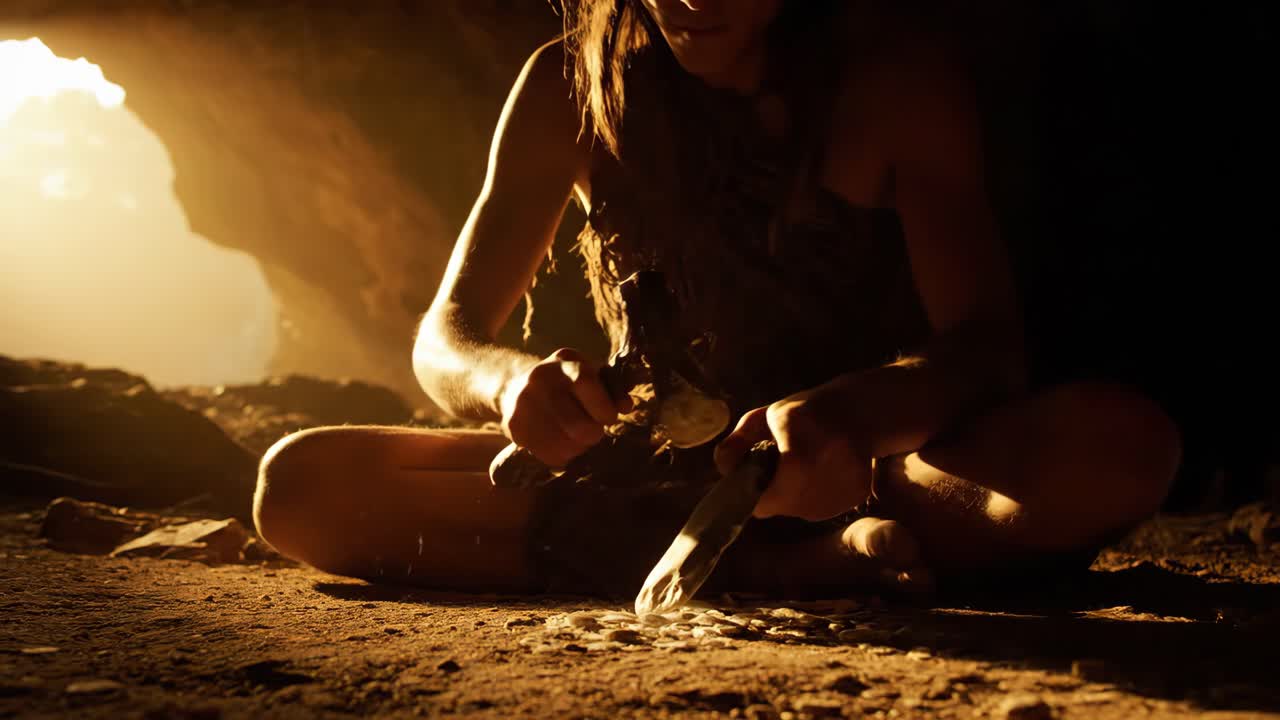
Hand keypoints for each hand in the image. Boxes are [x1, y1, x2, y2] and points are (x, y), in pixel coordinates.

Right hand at [499, 348, 630, 467]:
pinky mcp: (513, 427)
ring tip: (578, 438)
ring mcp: (523, 404)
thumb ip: (612, 388)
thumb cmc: (565, 383)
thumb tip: (626, 406)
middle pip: (577, 425)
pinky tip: (562, 444)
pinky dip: (562, 455)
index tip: (609, 418)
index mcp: (564, 363)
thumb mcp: (590, 374)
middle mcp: (539, 380)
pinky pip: (548, 455)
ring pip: (564, 445)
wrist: (515, 386)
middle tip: (593, 430)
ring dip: (579, 447)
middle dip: (594, 434)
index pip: (586, 383)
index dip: (604, 408)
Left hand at [714, 378, 871, 520]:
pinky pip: (822, 503)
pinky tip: (824, 466)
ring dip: (794, 491)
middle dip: (772, 488)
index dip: (750, 491)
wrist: (861, 411)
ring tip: (804, 460)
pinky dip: (817, 490)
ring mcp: (838, 501)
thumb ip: (738, 443)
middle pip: (777, 506)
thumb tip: (724, 467)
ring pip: (799, 508)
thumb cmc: (808, 411)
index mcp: (796, 469)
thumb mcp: (765, 417)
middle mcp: (818, 494)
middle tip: (779, 461)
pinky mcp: (852, 500)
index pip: (757, 504)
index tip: (754, 472)